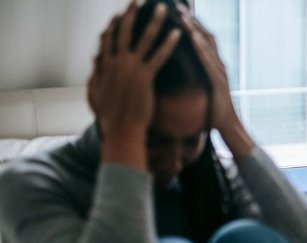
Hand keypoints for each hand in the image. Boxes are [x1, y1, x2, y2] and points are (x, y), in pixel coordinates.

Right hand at [88, 0, 180, 138]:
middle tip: (137, 0)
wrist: (121, 130)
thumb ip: (96, 77)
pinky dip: (168, 43)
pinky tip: (177, 33)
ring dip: (154, 22)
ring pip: (144, 39)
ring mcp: (130, 69)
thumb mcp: (96, 94)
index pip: (108, 40)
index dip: (114, 26)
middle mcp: (116, 63)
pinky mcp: (144, 77)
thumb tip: (94, 66)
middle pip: (124, 32)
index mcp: (105, 67)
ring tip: (163, 9)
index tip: (119, 15)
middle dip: (131, 14)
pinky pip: (159, 56)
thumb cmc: (111, 117)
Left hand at [178, 6, 254, 159]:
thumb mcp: (201, 91)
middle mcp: (218, 65)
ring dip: (194, 29)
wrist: (228, 127)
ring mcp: (219, 72)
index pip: (201, 40)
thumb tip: (181, 74)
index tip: (176, 13)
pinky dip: (200, 47)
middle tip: (176, 6)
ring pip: (206, 45)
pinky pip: (208, 60)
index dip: (190, 25)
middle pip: (204, 36)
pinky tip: (191, 37)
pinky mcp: (218, 81)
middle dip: (191, 20)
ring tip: (181, 16)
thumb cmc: (213, 112)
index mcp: (212, 67)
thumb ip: (195, 79)